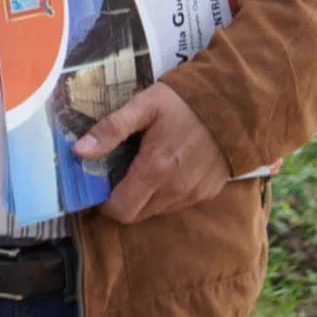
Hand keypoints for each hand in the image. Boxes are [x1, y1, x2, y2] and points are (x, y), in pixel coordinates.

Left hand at [74, 83, 229, 224]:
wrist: (236, 104)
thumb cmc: (184, 102)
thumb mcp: (144, 106)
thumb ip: (111, 129)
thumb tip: (79, 151)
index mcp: (155, 171)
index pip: (121, 210)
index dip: (104, 203)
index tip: (98, 185)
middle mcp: (175, 190)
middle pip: (136, 215)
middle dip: (121, 201)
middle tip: (116, 176)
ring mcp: (194, 194)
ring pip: (156, 211)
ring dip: (143, 198)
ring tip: (140, 169)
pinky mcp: (208, 192)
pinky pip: (177, 204)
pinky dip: (165, 194)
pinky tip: (165, 169)